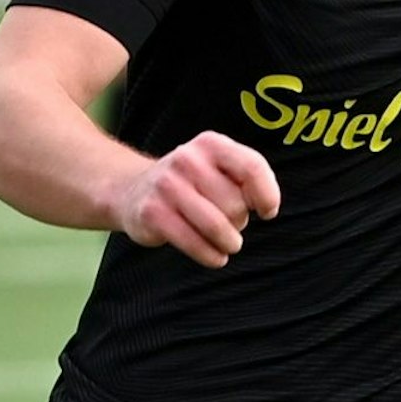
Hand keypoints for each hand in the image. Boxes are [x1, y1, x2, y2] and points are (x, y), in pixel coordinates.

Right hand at [112, 132, 281, 267]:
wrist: (133, 190)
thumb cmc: (192, 184)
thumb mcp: (219, 168)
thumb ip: (248, 180)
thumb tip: (267, 207)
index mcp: (211, 144)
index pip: (253, 168)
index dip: (268, 195)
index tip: (268, 212)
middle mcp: (187, 159)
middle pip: (235, 204)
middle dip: (240, 221)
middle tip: (231, 223)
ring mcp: (167, 185)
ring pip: (217, 226)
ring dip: (230, 243)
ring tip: (229, 244)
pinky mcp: (152, 213)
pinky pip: (194, 243)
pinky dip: (211, 256)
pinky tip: (216, 257)